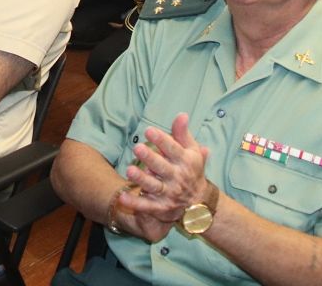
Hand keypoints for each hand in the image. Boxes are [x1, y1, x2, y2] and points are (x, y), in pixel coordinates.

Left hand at [115, 114, 210, 242]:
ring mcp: (170, 193)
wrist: (200, 201)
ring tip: (129, 170)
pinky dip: (135, 203)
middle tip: (137, 148)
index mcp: (186, 162)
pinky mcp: (161, 207)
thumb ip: (183, 133)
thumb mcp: (191, 151)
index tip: (149, 131)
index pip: (173, 149)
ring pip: (154, 186)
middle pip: (162, 167)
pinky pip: (146, 206)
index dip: (161, 140)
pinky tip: (122, 197)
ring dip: (141, 179)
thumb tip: (181, 114)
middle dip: (150, 158)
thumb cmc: (192, 169)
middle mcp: (178, 178)